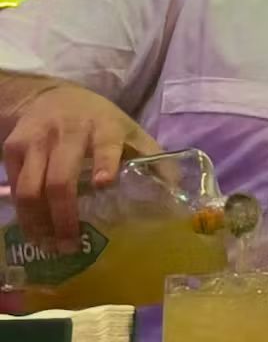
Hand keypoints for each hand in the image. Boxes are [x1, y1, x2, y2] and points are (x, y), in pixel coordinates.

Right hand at [2, 78, 159, 246]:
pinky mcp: (12, 149)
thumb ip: (153, 160)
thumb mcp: (130, 132)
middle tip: (70, 244)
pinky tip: (33, 228)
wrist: (47, 97)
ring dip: (37, 222)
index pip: (105, 144)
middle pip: (60, 180)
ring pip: (30, 188)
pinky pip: (14, 187)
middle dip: (63, 216)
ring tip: (48, 244)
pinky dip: (22, 212)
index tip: (103, 183)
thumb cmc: (99, 122)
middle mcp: (68, 132)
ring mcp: (37, 140)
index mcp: (104, 127)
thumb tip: (177, 195)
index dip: (104, 162)